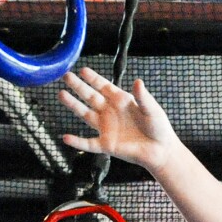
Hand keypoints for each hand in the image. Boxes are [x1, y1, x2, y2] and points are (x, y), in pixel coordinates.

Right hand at [58, 67, 177, 173]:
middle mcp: (110, 112)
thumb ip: (143, 97)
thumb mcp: (152, 110)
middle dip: (78, 86)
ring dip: (73, 105)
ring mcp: (106, 128)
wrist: (161, 150)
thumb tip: (138, 81)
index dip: (93, 79)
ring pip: (85, 114)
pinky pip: (88, 144)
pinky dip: (77, 142)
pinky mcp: (106, 145)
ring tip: (61, 94)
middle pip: (90, 96)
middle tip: (66, 76)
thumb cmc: (158, 128)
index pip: (103, 86)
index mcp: (120, 101)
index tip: (83, 70)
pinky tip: (66, 138)